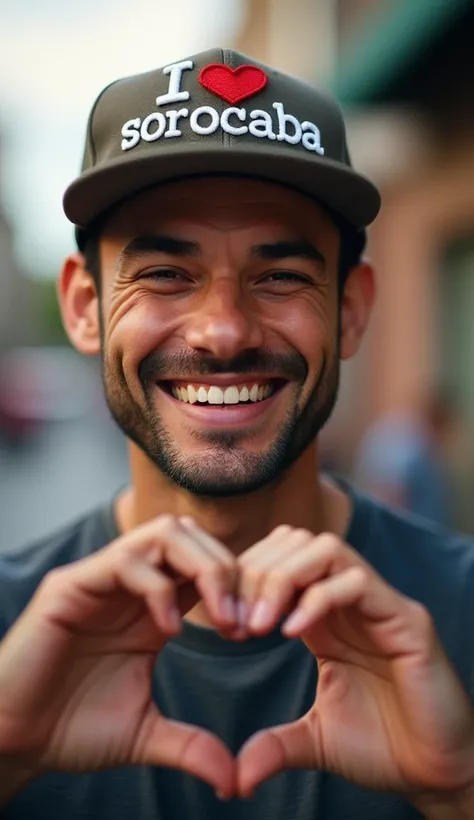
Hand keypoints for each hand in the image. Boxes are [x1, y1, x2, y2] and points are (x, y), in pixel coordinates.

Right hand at [0, 515, 236, 796]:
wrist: (14, 741)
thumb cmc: (71, 730)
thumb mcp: (145, 735)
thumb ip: (190, 745)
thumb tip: (234, 778)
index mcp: (152, 608)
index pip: (206, 565)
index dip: (241, 587)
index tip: (259, 631)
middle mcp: (130, 585)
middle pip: (194, 537)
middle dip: (229, 572)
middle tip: (244, 623)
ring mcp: (100, 580)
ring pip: (165, 533)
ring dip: (202, 568)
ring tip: (218, 619)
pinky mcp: (70, 587)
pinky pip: (124, 560)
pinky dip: (158, 586)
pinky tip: (169, 630)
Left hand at [236, 528, 473, 801]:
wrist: (436, 774)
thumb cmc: (383, 748)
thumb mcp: (314, 740)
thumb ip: (274, 744)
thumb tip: (237, 774)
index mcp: (326, 615)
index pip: (279, 561)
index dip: (243, 582)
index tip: (221, 623)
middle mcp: (351, 600)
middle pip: (295, 542)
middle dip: (255, 573)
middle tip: (236, 622)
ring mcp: (380, 604)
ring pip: (325, 548)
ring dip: (282, 578)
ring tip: (259, 625)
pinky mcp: (406, 620)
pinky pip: (357, 582)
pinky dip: (318, 598)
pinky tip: (291, 633)